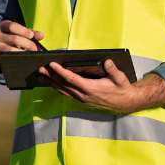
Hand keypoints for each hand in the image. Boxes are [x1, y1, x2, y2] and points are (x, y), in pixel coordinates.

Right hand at [0, 20, 44, 67]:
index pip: (12, 26)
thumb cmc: (12, 37)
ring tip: (30, 55)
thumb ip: (30, 33)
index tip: (32, 36)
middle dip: (28, 44)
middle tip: (35, 49)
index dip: (24, 31)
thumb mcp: (19, 32)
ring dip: (23, 53)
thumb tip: (42, 35)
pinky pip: (6, 59)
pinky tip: (22, 60)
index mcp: (3, 26)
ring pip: (11, 50)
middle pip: (15, 39)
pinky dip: (16, 60)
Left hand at [39, 60, 164, 113]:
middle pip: (63, 85)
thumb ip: (112, 70)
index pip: (72, 79)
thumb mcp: (120, 78)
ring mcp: (81, 99)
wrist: (125, 102)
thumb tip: (107, 61)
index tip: (52, 64)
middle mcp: (83, 95)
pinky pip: (66, 93)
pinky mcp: (81, 100)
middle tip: (39, 68)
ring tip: (40, 75)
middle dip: (50, 76)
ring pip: (62, 90)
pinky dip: (57, 87)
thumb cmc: (121, 89)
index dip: (60, 72)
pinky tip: (50, 83)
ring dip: (50, 82)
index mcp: (91, 89)